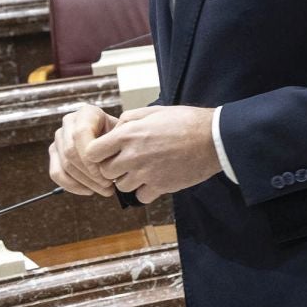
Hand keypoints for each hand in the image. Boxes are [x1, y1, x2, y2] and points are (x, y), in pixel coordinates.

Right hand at [49, 105, 118, 195]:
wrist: (118, 139)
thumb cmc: (123, 138)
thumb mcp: (124, 136)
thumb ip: (115, 145)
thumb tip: (107, 164)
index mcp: (87, 113)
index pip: (80, 134)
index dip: (92, 158)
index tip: (108, 175)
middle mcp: (70, 122)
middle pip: (70, 152)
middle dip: (90, 174)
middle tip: (109, 186)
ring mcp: (59, 137)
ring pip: (64, 164)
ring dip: (85, 182)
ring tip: (104, 190)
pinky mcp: (54, 152)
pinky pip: (56, 173)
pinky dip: (72, 186)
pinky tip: (89, 191)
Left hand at [83, 105, 222, 203]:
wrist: (213, 138)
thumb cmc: (186, 121)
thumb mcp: (154, 111)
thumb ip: (129, 119)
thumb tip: (115, 130)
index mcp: (128, 134)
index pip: (92, 153)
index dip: (97, 155)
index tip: (106, 153)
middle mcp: (133, 155)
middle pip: (106, 172)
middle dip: (113, 168)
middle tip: (126, 162)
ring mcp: (146, 173)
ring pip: (121, 186)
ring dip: (128, 180)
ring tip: (142, 170)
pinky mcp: (160, 186)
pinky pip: (141, 196)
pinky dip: (145, 190)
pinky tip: (154, 180)